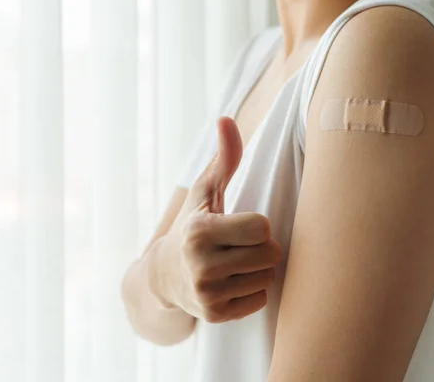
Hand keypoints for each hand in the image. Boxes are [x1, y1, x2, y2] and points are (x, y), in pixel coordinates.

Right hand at [154, 117, 280, 322]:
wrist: (163, 276)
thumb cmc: (192, 226)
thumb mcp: (204, 193)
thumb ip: (223, 159)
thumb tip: (226, 118)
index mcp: (200, 231)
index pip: (263, 227)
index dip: (256, 225)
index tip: (238, 226)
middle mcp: (201, 266)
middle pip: (271, 254)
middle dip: (261, 247)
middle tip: (239, 246)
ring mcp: (207, 295)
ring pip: (268, 278)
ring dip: (258, 269)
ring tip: (234, 264)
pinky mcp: (215, 316)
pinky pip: (260, 300)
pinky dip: (252, 291)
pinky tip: (231, 283)